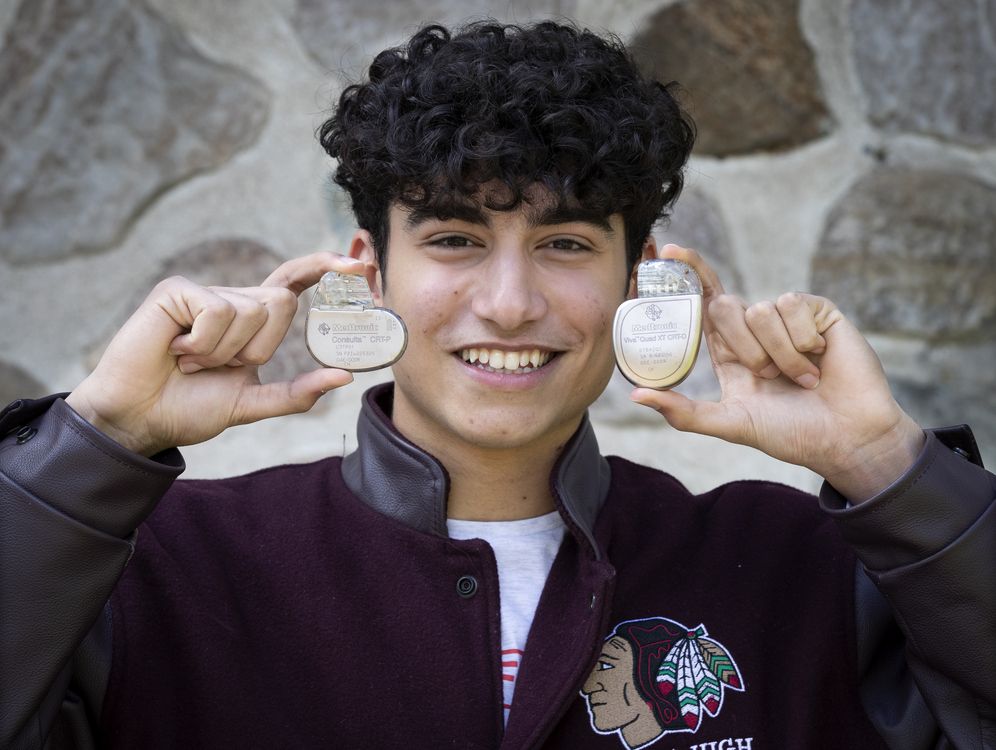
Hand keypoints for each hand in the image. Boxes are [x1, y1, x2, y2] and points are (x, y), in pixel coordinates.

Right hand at [65, 252, 363, 456]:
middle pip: (281, 302)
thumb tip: (345, 377)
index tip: (359, 263)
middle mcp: (232, 299)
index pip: (294, 281)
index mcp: (252, 320)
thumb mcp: (251, 403)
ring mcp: (204, 291)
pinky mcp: (177, 291)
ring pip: (250, 310)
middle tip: (219, 367)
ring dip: (223, 352)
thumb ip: (297, 394)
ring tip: (190, 361)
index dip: (324, 266)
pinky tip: (176, 350)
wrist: (140, 418)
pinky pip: (217, 311)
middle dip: (258, 347)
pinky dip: (202, 342)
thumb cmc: (189, 408)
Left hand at [632, 245, 923, 500]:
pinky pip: (793, 305)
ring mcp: (787, 318)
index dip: (688, 273)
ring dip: (779, 353)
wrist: (847, 437)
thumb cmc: (791, 434)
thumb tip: (637, 395)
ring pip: (760, 310)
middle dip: (744, 347)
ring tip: (803, 378)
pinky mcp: (818, 310)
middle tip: (770, 378)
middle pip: (725, 305)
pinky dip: (802, 340)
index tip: (668, 251)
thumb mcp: (731, 423)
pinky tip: (821, 357)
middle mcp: (755, 330)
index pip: (703, 301)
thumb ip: (684, 412)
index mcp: (730, 351)